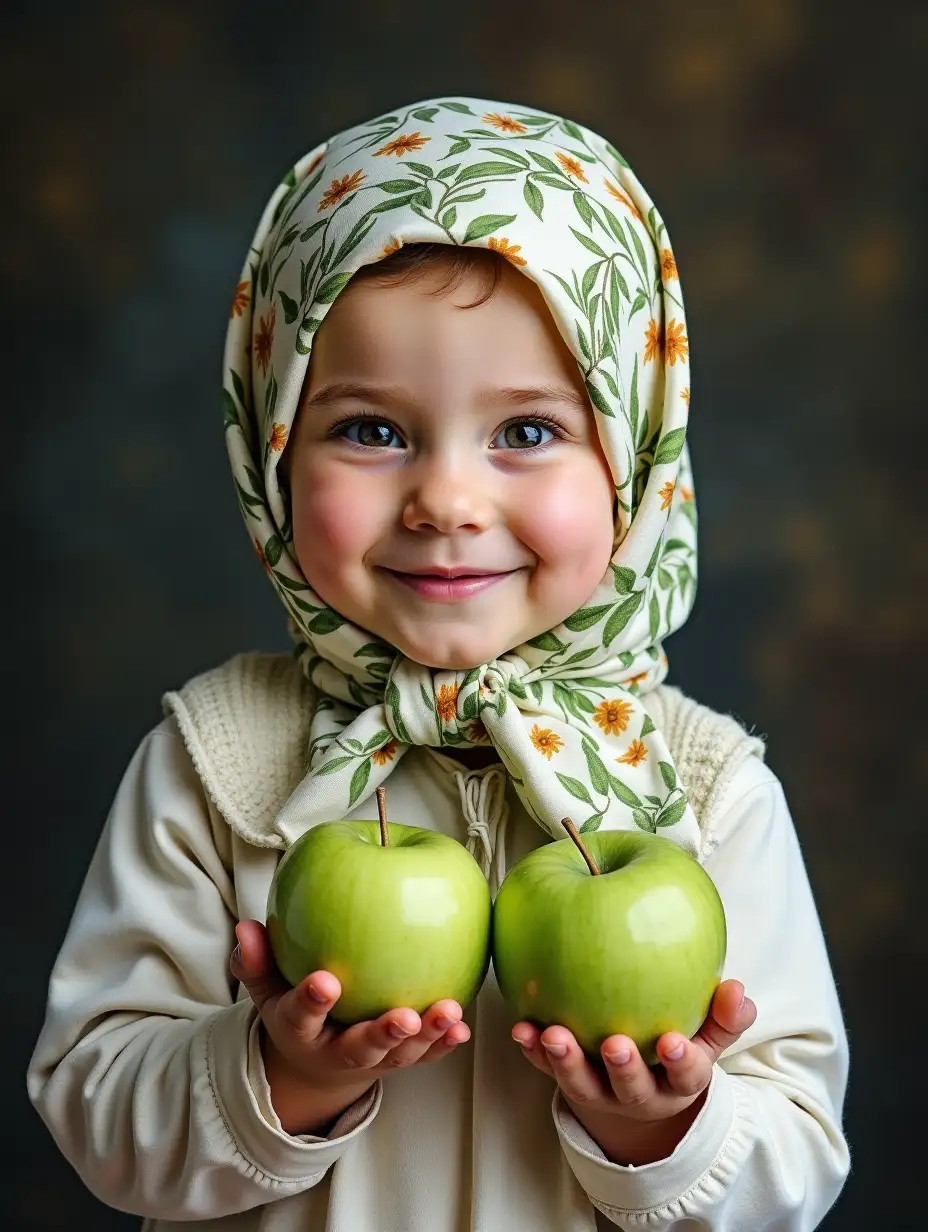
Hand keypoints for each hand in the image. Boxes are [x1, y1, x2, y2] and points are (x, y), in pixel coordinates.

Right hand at [231, 919, 469, 1132]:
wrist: (315, 1060)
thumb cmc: (293, 1006)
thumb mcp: (267, 987)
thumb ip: (255, 959)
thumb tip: (246, 926)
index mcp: (300, 1030)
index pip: (301, 1016)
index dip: (311, 1001)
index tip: (326, 981)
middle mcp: (338, 1050)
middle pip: (359, 1048)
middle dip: (382, 1034)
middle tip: (404, 1017)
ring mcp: (373, 1059)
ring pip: (400, 1055)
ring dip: (426, 1037)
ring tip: (448, 1014)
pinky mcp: (401, 1060)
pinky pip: (425, 1056)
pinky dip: (444, 1044)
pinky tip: (463, 1029)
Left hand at [513, 980, 754, 1163]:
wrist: (637, 1082)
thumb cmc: (676, 1044)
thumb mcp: (708, 1034)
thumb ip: (725, 1016)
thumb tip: (738, 989)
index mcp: (678, 1082)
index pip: (687, 1076)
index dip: (682, 1062)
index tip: (673, 1043)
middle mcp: (637, 1094)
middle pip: (630, 1089)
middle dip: (622, 1069)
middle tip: (614, 1044)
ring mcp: (599, 1091)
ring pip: (582, 1084)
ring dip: (566, 1061)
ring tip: (554, 1035)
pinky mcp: (566, 1080)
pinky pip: (546, 1068)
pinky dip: (533, 1050)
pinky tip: (521, 1028)